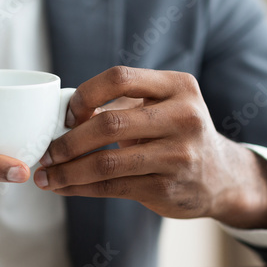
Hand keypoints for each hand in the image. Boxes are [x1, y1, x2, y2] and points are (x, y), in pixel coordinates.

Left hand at [33, 67, 266, 228]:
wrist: (221, 176)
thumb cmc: (177, 134)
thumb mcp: (163, 106)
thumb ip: (122, 103)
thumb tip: (58, 114)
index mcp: (178, 86)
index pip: (120, 78)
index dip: (85, 94)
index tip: (67, 114)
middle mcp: (184, 117)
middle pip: (110, 123)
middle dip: (68, 140)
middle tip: (45, 151)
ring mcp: (178, 155)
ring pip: (107, 163)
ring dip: (67, 171)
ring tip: (44, 175)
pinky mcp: (166, 187)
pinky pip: (112, 187)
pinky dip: (80, 188)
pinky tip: (62, 187)